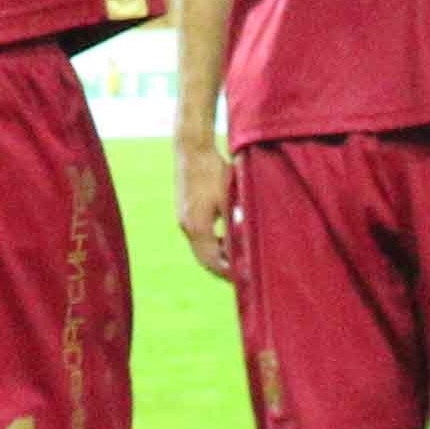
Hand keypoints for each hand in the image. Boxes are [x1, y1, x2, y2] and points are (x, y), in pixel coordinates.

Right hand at [175, 133, 232, 280]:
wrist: (191, 148)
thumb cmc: (213, 170)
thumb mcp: (229, 198)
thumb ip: (235, 224)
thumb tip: (246, 247)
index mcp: (198, 226)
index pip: (212, 261)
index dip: (228, 273)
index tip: (244, 280)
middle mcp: (187, 226)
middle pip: (204, 259)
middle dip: (222, 269)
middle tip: (242, 277)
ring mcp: (183, 219)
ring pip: (200, 248)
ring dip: (217, 257)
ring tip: (236, 262)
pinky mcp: (184, 211)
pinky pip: (197, 237)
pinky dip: (211, 244)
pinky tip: (226, 240)